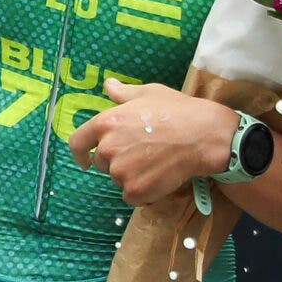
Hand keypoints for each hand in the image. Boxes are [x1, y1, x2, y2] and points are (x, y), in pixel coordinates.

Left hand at [69, 80, 238, 205]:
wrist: (204, 137)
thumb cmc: (178, 111)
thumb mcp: (148, 94)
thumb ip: (123, 93)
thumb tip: (108, 85)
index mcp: (105, 123)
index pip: (77, 143)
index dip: (79, 153)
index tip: (84, 160)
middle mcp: (108, 148)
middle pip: (101, 162)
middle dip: (117, 160)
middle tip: (142, 153)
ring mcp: (121, 171)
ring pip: (117, 179)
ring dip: (131, 176)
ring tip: (155, 164)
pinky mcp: (135, 190)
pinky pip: (131, 196)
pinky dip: (143, 192)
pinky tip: (159, 178)